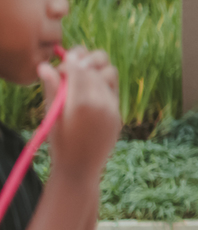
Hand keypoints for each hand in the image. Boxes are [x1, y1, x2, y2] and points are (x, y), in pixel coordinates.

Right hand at [38, 46, 120, 180]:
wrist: (81, 168)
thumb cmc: (60, 143)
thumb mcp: (52, 116)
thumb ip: (52, 89)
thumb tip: (46, 66)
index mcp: (82, 103)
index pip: (78, 68)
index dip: (69, 62)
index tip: (60, 66)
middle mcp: (102, 102)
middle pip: (97, 66)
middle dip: (83, 61)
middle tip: (71, 67)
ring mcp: (113, 107)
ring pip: (110, 72)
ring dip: (97, 69)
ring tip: (82, 76)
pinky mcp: (119, 112)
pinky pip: (114, 88)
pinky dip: (103, 82)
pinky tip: (90, 89)